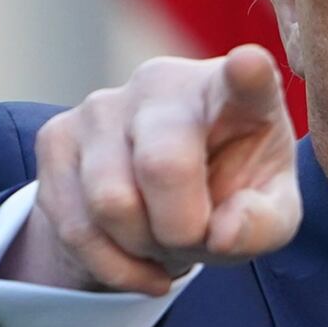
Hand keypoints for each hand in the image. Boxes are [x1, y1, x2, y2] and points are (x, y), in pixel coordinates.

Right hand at [0, 45, 301, 295]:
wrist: (165, 200)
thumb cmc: (233, 192)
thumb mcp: (270, 216)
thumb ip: (264, 224)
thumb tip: (222, 234)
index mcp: (236, 93)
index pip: (245, 76)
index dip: (247, 72)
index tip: (248, 64)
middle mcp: (166, 83)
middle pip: (163, 165)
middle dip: (182, 229)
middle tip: (196, 237)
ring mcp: (105, 104)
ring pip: (111, 203)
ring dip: (143, 246)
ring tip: (165, 239)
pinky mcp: (57, 136)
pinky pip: (74, 226)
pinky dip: (111, 262)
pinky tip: (136, 255)